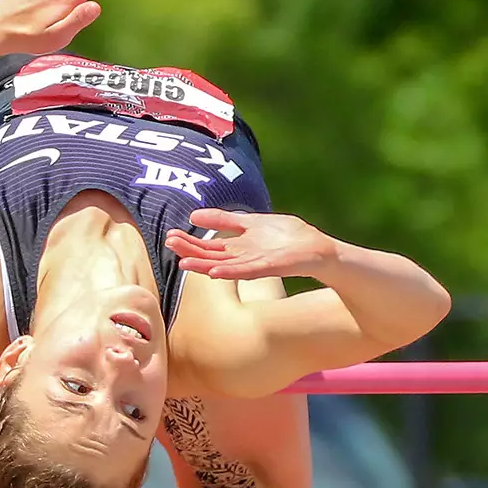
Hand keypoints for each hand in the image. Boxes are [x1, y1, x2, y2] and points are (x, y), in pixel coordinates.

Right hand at [165, 209, 339, 280]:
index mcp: (239, 247)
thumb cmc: (290, 236)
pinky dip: (230, 272)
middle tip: (169, 242)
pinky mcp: (269, 267)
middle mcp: (243, 257)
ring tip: (183, 263)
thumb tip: (195, 216)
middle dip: (189, 250)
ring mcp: (255, 263)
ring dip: (203, 265)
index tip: (171, 235)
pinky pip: (246, 271)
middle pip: (211, 255)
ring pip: (223, 266)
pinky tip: (214, 271)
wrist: (318, 250)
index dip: (191, 241)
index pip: (209, 245)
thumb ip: (226, 220)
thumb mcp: (253, 222)